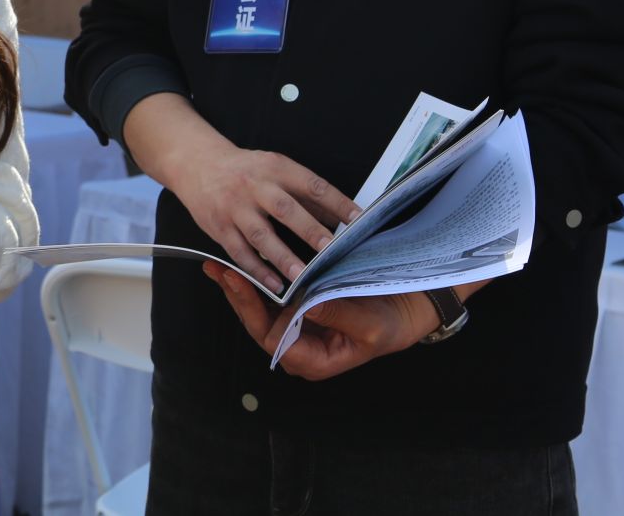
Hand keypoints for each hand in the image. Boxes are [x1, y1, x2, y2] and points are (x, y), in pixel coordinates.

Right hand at [161, 135, 359, 295]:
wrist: (197, 163)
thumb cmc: (244, 169)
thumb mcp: (275, 168)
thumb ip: (305, 192)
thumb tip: (339, 217)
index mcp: (276, 168)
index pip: (312, 185)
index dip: (336, 202)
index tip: (359, 220)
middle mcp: (255, 186)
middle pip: (285, 209)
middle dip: (310, 230)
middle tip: (331, 250)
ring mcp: (235, 207)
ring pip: (261, 235)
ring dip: (283, 257)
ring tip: (302, 276)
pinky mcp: (219, 227)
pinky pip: (239, 252)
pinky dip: (257, 270)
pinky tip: (274, 284)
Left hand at [206, 264, 440, 380]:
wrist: (404, 311)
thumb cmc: (389, 324)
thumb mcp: (369, 325)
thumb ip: (337, 316)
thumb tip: (305, 306)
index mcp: (314, 360)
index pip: (272, 339)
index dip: (254, 312)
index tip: (242, 283)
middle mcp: (299, 347)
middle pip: (257, 324)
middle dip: (237, 297)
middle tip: (219, 269)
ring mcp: (297, 327)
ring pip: (260, 310)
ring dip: (240, 288)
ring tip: (218, 264)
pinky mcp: (299, 309)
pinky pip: (271, 297)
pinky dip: (255, 280)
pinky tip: (239, 263)